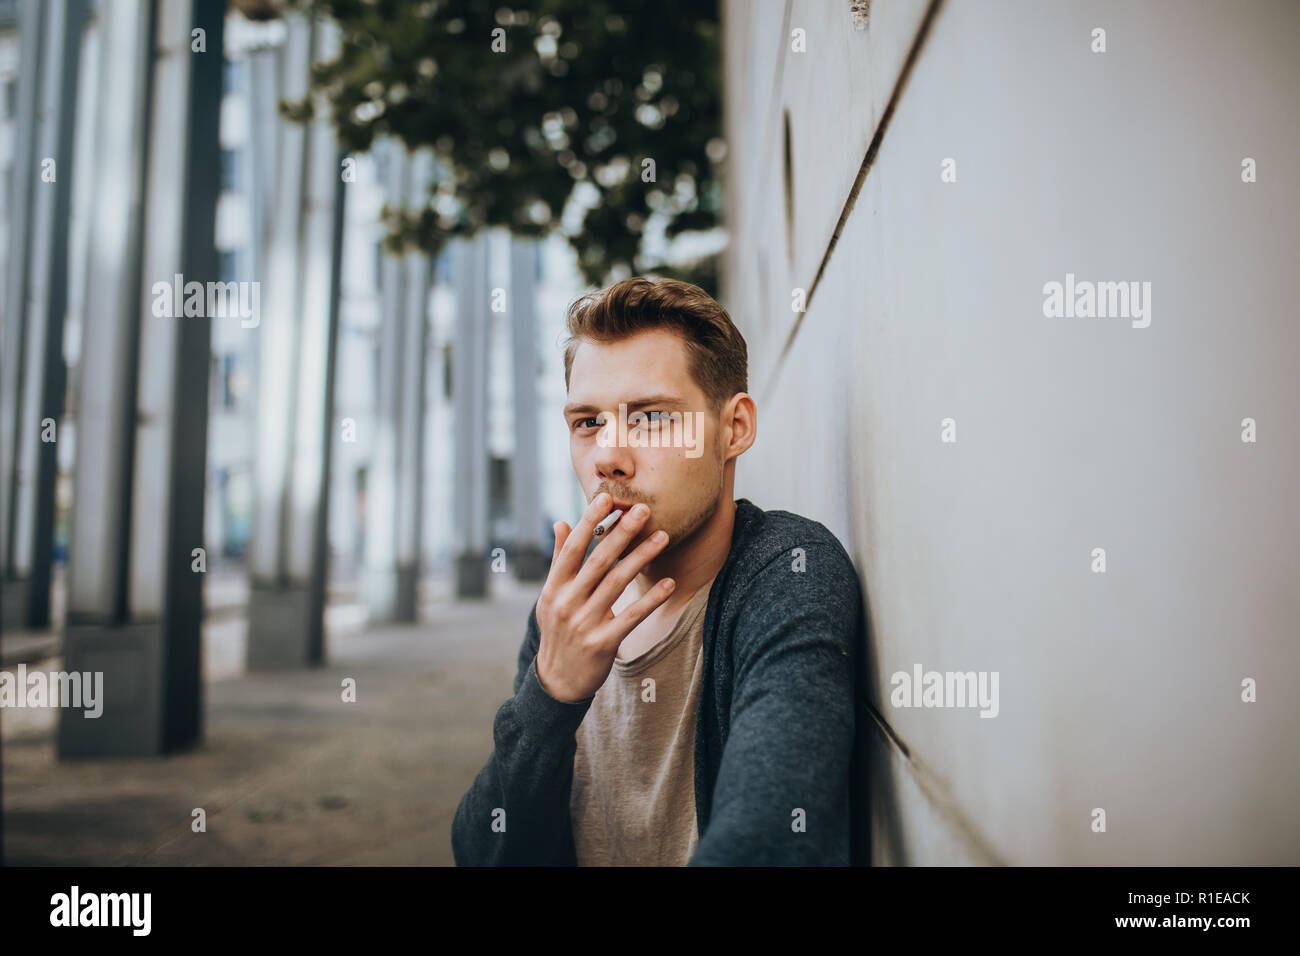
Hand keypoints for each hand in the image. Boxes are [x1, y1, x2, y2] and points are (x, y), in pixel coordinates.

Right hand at [534, 493, 674, 701]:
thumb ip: (559, 560)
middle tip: (644, 510)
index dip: (590, 522)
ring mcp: (585, 624)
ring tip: (663, 537)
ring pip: (618, 583)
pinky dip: (652, 599)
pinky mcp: (603, 643)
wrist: (557, 680)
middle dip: (623, 533)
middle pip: (599, 561)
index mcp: (554, 587)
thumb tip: (561, 522)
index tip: (607, 499)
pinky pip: (632, 616)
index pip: (573, 549)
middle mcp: (567, 603)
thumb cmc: (558, 630)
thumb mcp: (551, 596)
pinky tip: (670, 584)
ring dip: (642, 558)